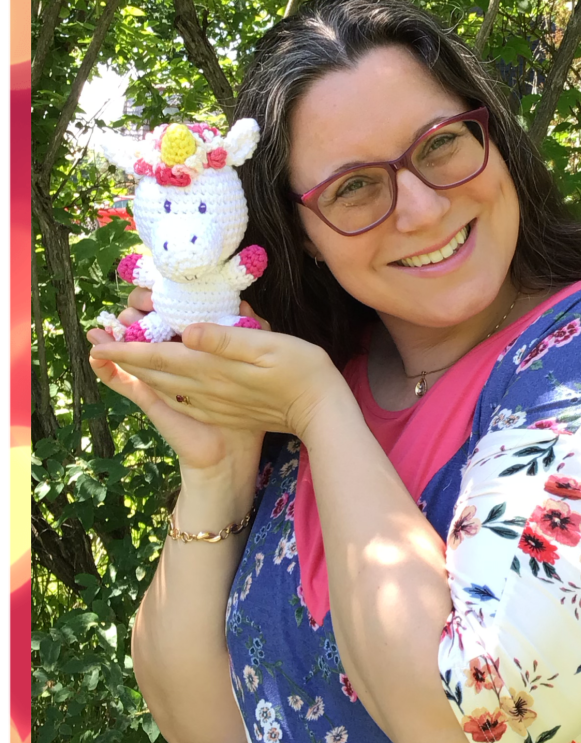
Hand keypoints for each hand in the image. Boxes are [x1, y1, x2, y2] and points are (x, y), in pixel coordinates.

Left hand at [88, 290, 343, 456]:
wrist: (320, 411)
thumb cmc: (302, 371)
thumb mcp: (268, 346)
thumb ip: (226, 340)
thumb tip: (188, 331)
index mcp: (213, 369)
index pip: (159, 357)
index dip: (126, 349)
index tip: (97, 340)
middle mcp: (207, 388)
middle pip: (155, 374)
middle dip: (125, 359)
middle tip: (99, 344)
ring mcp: (215, 402)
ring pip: (166, 388)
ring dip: (139, 373)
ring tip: (119, 360)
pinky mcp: (225, 410)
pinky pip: (183, 399)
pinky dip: (162, 388)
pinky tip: (158, 383)